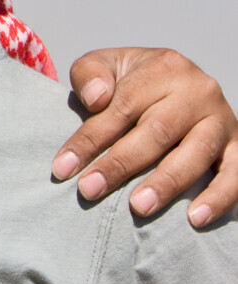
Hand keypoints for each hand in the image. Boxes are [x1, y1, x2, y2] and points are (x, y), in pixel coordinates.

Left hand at [51, 48, 235, 227]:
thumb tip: (97, 97)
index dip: (90, 139)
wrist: (175, 82)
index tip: (63, 168)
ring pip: (196, 153)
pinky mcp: (237, 145)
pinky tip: (195, 218)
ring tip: (139, 207)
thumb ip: (90, 74)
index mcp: (163, 67)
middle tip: (90, 190)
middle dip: (120, 165)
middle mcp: (197, 91)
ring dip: (167, 183)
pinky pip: (236, 174)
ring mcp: (221, 119)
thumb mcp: (105, 65)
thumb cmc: (131, 81)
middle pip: (156, 132)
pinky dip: (219, 197)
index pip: (121, 107)